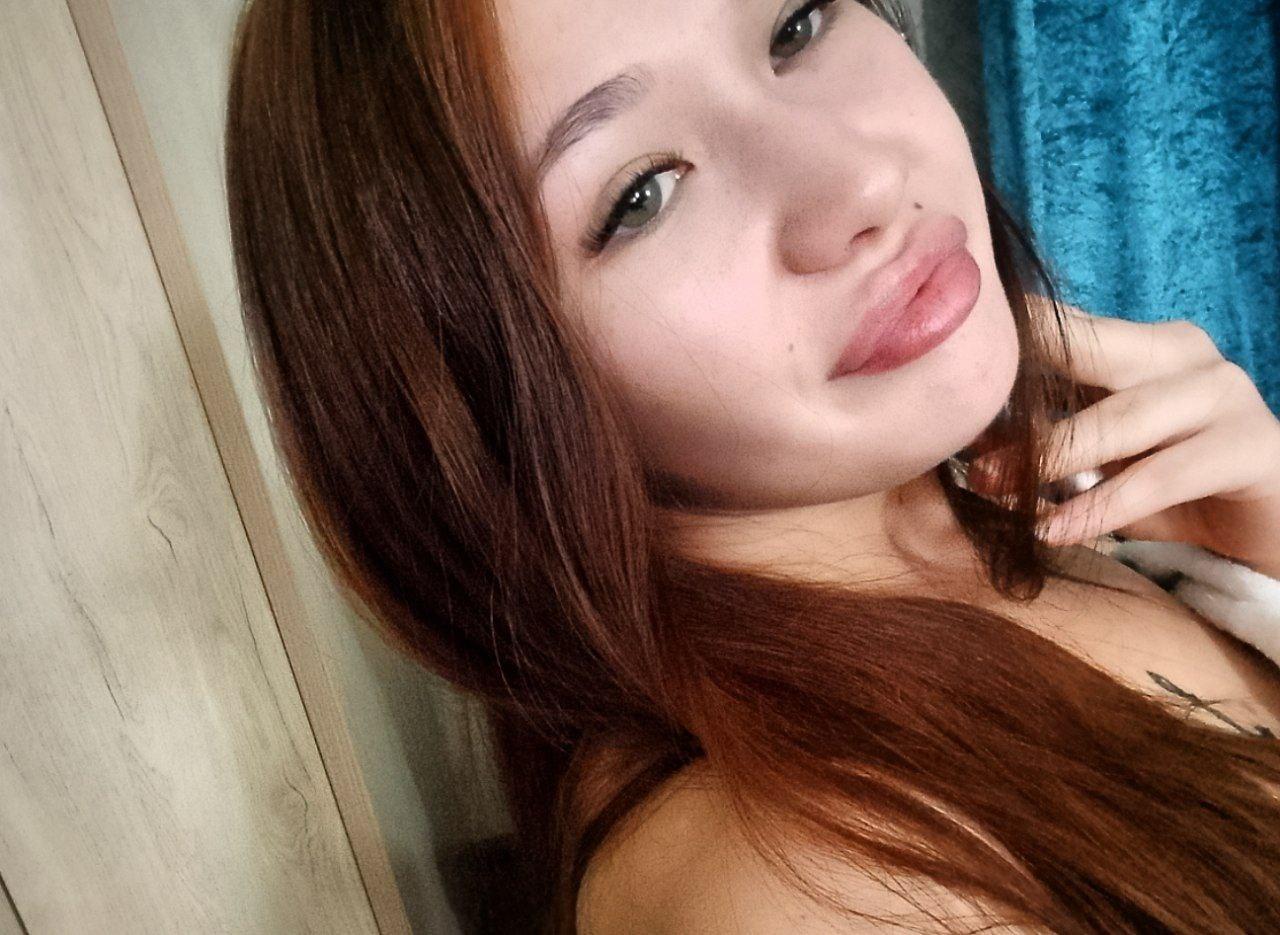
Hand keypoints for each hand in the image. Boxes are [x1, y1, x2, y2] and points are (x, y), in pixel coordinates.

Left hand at [967, 306, 1279, 578]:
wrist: (1265, 532)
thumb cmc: (1170, 491)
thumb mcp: (1100, 460)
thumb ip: (1046, 435)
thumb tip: (962, 436)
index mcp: (1145, 343)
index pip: (1065, 330)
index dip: (1006, 348)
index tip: (945, 367)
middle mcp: (1187, 354)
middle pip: (1087, 356)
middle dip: (1019, 400)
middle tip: (959, 441)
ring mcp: (1226, 393)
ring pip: (1120, 419)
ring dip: (1050, 459)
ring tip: (994, 491)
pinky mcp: (1254, 446)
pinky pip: (1162, 476)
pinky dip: (1102, 507)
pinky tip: (1054, 529)